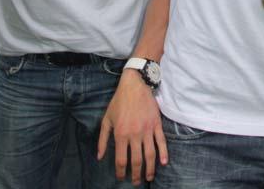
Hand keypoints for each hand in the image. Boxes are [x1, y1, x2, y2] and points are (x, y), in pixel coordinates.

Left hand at [97, 70, 167, 184]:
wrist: (135, 84)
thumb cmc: (119, 101)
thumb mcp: (107, 119)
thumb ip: (102, 139)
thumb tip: (99, 157)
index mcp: (120, 134)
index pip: (121, 160)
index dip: (120, 172)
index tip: (121, 177)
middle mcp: (134, 134)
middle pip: (136, 161)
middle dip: (136, 174)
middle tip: (135, 181)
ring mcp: (147, 130)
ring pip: (150, 155)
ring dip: (150, 169)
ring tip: (149, 177)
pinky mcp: (156, 124)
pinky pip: (161, 141)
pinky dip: (164, 153)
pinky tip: (163, 163)